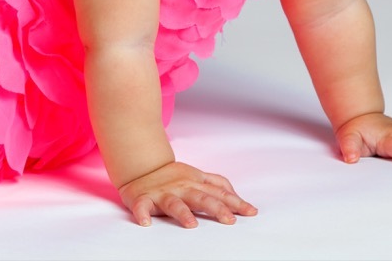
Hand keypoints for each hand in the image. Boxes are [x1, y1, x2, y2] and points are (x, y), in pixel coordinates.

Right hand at [117, 161, 256, 227]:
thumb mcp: (196, 175)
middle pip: (201, 198)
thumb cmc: (172, 176)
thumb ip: (216, 184)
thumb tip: (236, 195)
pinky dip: (142, 214)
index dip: (235, 202)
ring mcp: (163, 193)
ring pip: (174, 203)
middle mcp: (182, 187)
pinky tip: (145, 223)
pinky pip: (142, 206)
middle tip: (229, 220)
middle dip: (216, 208)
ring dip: (182, 213)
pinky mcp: (143, 198)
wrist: (141, 167)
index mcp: (195, 182)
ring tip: (191, 224)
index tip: (251, 212)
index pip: (219, 192)